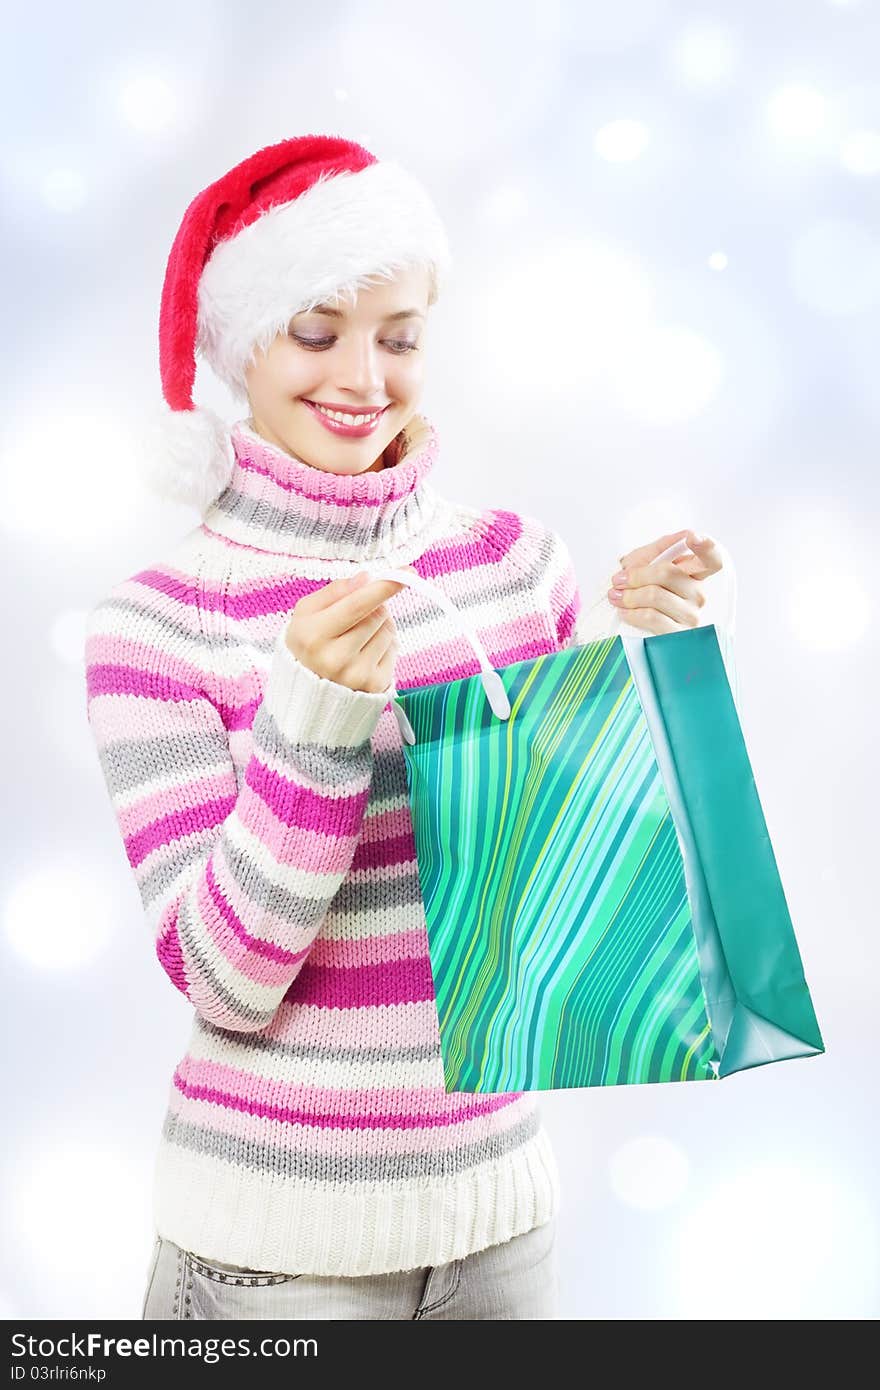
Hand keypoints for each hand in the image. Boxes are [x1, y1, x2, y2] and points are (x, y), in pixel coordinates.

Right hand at [285, 567, 417, 693]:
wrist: (309, 691)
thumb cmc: (309, 644)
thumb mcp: (307, 613)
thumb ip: (335, 591)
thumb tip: (366, 578)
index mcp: (313, 635)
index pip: (356, 605)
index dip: (383, 587)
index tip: (406, 572)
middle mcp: (335, 658)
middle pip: (377, 615)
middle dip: (375, 607)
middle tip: (358, 617)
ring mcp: (356, 675)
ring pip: (388, 631)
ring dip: (380, 626)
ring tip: (360, 637)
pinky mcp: (374, 685)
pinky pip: (394, 650)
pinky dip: (385, 645)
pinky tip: (366, 653)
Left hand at [607, 529, 723, 633]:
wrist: (625, 626)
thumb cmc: (639, 591)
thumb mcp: (644, 564)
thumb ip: (661, 548)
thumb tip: (685, 534)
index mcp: (694, 574)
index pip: (712, 559)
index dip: (706, 547)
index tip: (692, 536)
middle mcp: (698, 594)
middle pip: (667, 573)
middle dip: (636, 575)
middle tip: (618, 580)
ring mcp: (691, 616)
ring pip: (655, 595)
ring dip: (629, 595)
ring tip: (616, 596)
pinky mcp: (678, 636)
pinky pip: (652, 617)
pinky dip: (632, 612)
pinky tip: (624, 612)